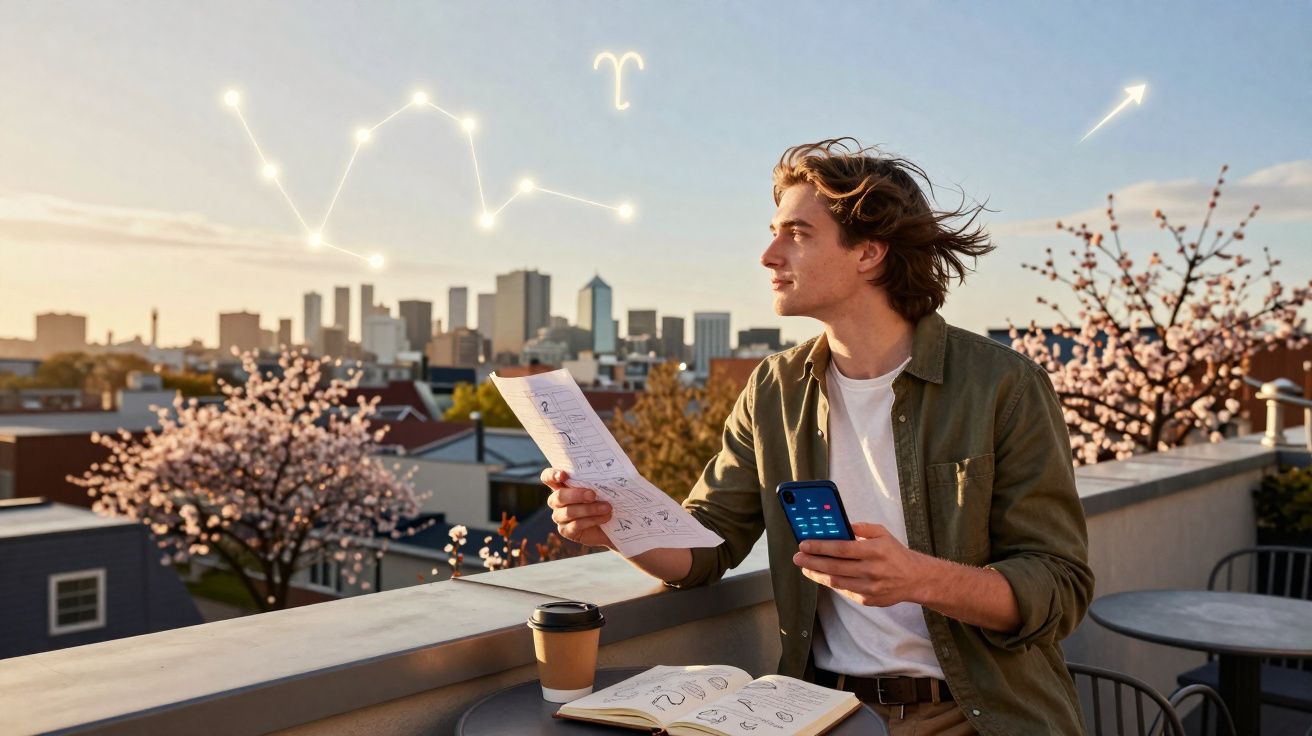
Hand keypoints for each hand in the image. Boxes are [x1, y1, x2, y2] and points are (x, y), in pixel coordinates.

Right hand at [541, 468, 614, 549]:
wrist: (614, 524)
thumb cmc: (607, 499)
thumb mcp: (603, 487)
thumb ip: (598, 478)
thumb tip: (607, 465)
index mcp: (562, 485)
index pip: (548, 477)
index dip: (552, 475)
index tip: (564, 475)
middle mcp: (557, 501)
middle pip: (558, 496)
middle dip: (576, 495)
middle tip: (593, 495)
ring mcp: (560, 517)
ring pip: (568, 512)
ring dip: (589, 509)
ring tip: (607, 508)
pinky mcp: (566, 531)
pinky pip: (575, 525)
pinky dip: (592, 520)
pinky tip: (605, 517)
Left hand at [792, 522, 929, 606]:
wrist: (915, 579)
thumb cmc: (895, 553)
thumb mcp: (882, 533)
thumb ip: (861, 528)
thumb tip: (839, 525)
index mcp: (875, 551)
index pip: (841, 549)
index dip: (820, 547)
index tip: (804, 544)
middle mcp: (872, 570)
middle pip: (835, 567)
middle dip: (812, 562)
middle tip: (797, 557)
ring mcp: (870, 588)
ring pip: (837, 582)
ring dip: (817, 575)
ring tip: (805, 568)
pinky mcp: (868, 600)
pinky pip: (845, 591)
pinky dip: (831, 583)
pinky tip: (822, 576)